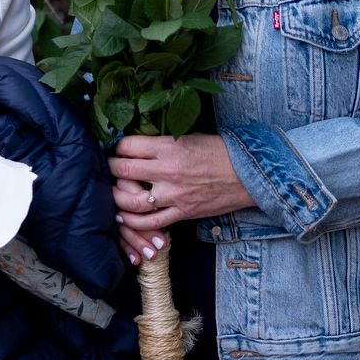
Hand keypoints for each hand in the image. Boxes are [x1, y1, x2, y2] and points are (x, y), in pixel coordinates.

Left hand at [106, 133, 248, 261]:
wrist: (249, 174)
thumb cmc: (219, 152)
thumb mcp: (188, 137)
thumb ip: (161, 143)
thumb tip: (137, 145)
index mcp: (169, 146)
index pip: (127, 146)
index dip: (117, 148)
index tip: (117, 150)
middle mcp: (167, 170)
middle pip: (122, 171)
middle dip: (111, 170)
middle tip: (110, 170)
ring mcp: (173, 194)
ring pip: (130, 201)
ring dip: (116, 198)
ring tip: (114, 193)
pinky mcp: (182, 213)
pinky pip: (151, 222)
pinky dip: (134, 222)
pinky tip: (124, 217)